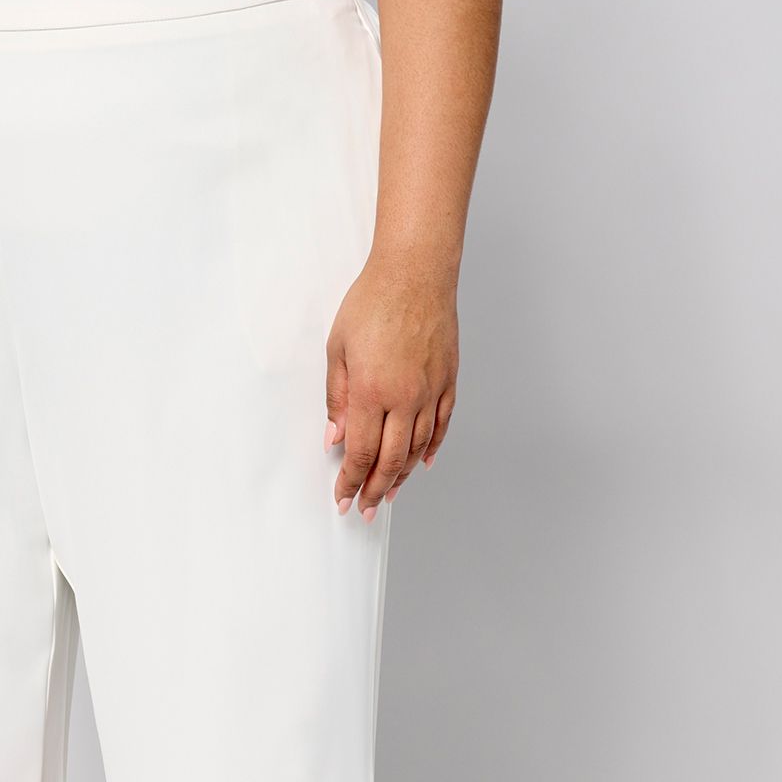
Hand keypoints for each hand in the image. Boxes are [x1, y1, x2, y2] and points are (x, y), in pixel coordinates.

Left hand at [324, 260, 458, 520]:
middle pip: (390, 460)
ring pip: (417, 448)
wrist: (415, 272)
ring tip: (387, 493)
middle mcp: (404, 398)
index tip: (343, 499)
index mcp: (371, 392)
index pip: (359, 453)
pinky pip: (441, 425)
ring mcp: (430, 391)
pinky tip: (420, 464)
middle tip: (365, 509)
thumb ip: (336, 398)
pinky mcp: (448, 380)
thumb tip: (334, 438)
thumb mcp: (337, 350)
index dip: (350, 482)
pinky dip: (431, 449)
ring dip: (401, 476)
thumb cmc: (372, 303)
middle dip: (374, 489)